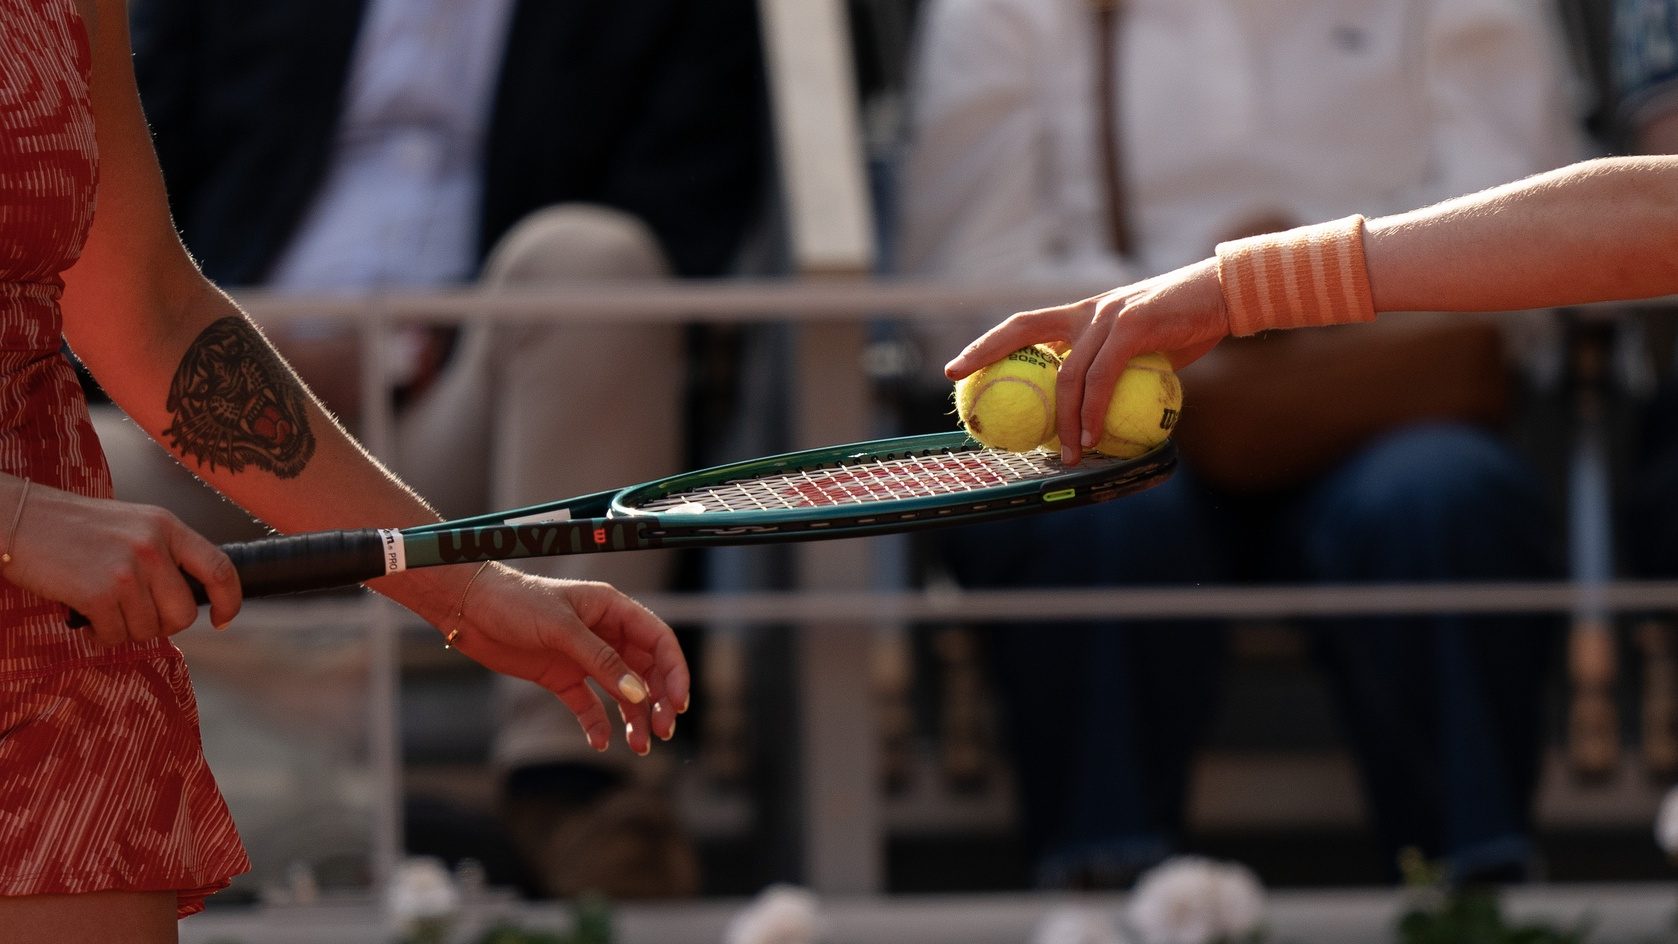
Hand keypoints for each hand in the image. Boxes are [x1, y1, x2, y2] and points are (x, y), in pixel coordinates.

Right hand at [1, 480, 240, 643]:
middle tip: (135, 616)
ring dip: (126, 630)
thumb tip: (185, 598)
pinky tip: (87, 618)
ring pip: (148, 630)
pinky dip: (101, 636)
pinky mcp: (98, 593)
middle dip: (161, 625)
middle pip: (184, 613)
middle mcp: (153, 547)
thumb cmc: (72, 526)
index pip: (219, 568)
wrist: (19, 519)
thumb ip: (164, 554)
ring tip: (104, 609)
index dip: (229, 601)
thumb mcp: (132, 525)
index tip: (223, 620)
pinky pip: (115, 636)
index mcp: (167, 526)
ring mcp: (127, 570)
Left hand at [445, 564, 690, 754]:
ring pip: (622, 691)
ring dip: (634, 717)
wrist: (469, 609)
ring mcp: (583, 657)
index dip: (674, 671)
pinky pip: (589, 704)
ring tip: (639, 745)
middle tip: (661, 731)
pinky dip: (598, 724)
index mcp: (612, 610)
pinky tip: (601, 742)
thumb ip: (601, 661)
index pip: (658, 641)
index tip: (678, 703)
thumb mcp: (561, 628)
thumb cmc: (515, 602)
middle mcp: (604, 633)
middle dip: (658, 701)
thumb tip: (637, 693)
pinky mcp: (561, 676)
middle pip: (646, 670)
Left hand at [944, 257, 1229, 463]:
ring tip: (1067, 454)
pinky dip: (1095, 410)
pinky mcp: (1133, 326)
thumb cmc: (1184, 327)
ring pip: (1069, 372)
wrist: (1225, 297)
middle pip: (1023, 329)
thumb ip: (1110, 372)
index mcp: (1082, 315)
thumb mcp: (1140, 351)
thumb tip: (1091, 416)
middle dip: (985, 352)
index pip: (1023, 325)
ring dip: (1065, 419)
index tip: (955, 368)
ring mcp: (1108, 315)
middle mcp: (1087, 311)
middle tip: (959, 383)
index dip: (986, 344)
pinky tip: (1094, 437)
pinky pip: (1103, 377)